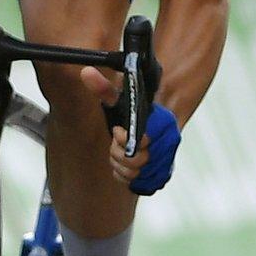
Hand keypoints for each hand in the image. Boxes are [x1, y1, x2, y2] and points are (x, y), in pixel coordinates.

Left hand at [80, 67, 181, 193]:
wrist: (153, 125)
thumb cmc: (133, 112)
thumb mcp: (119, 99)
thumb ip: (103, 88)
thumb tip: (85, 72)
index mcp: (163, 123)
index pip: (141, 141)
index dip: (122, 139)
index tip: (116, 130)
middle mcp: (169, 142)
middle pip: (138, 162)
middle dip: (118, 154)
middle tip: (115, 143)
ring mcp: (167, 159)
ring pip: (136, 175)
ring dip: (120, 167)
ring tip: (118, 154)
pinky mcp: (162, 174)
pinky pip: (139, 183)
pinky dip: (126, 177)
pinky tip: (123, 166)